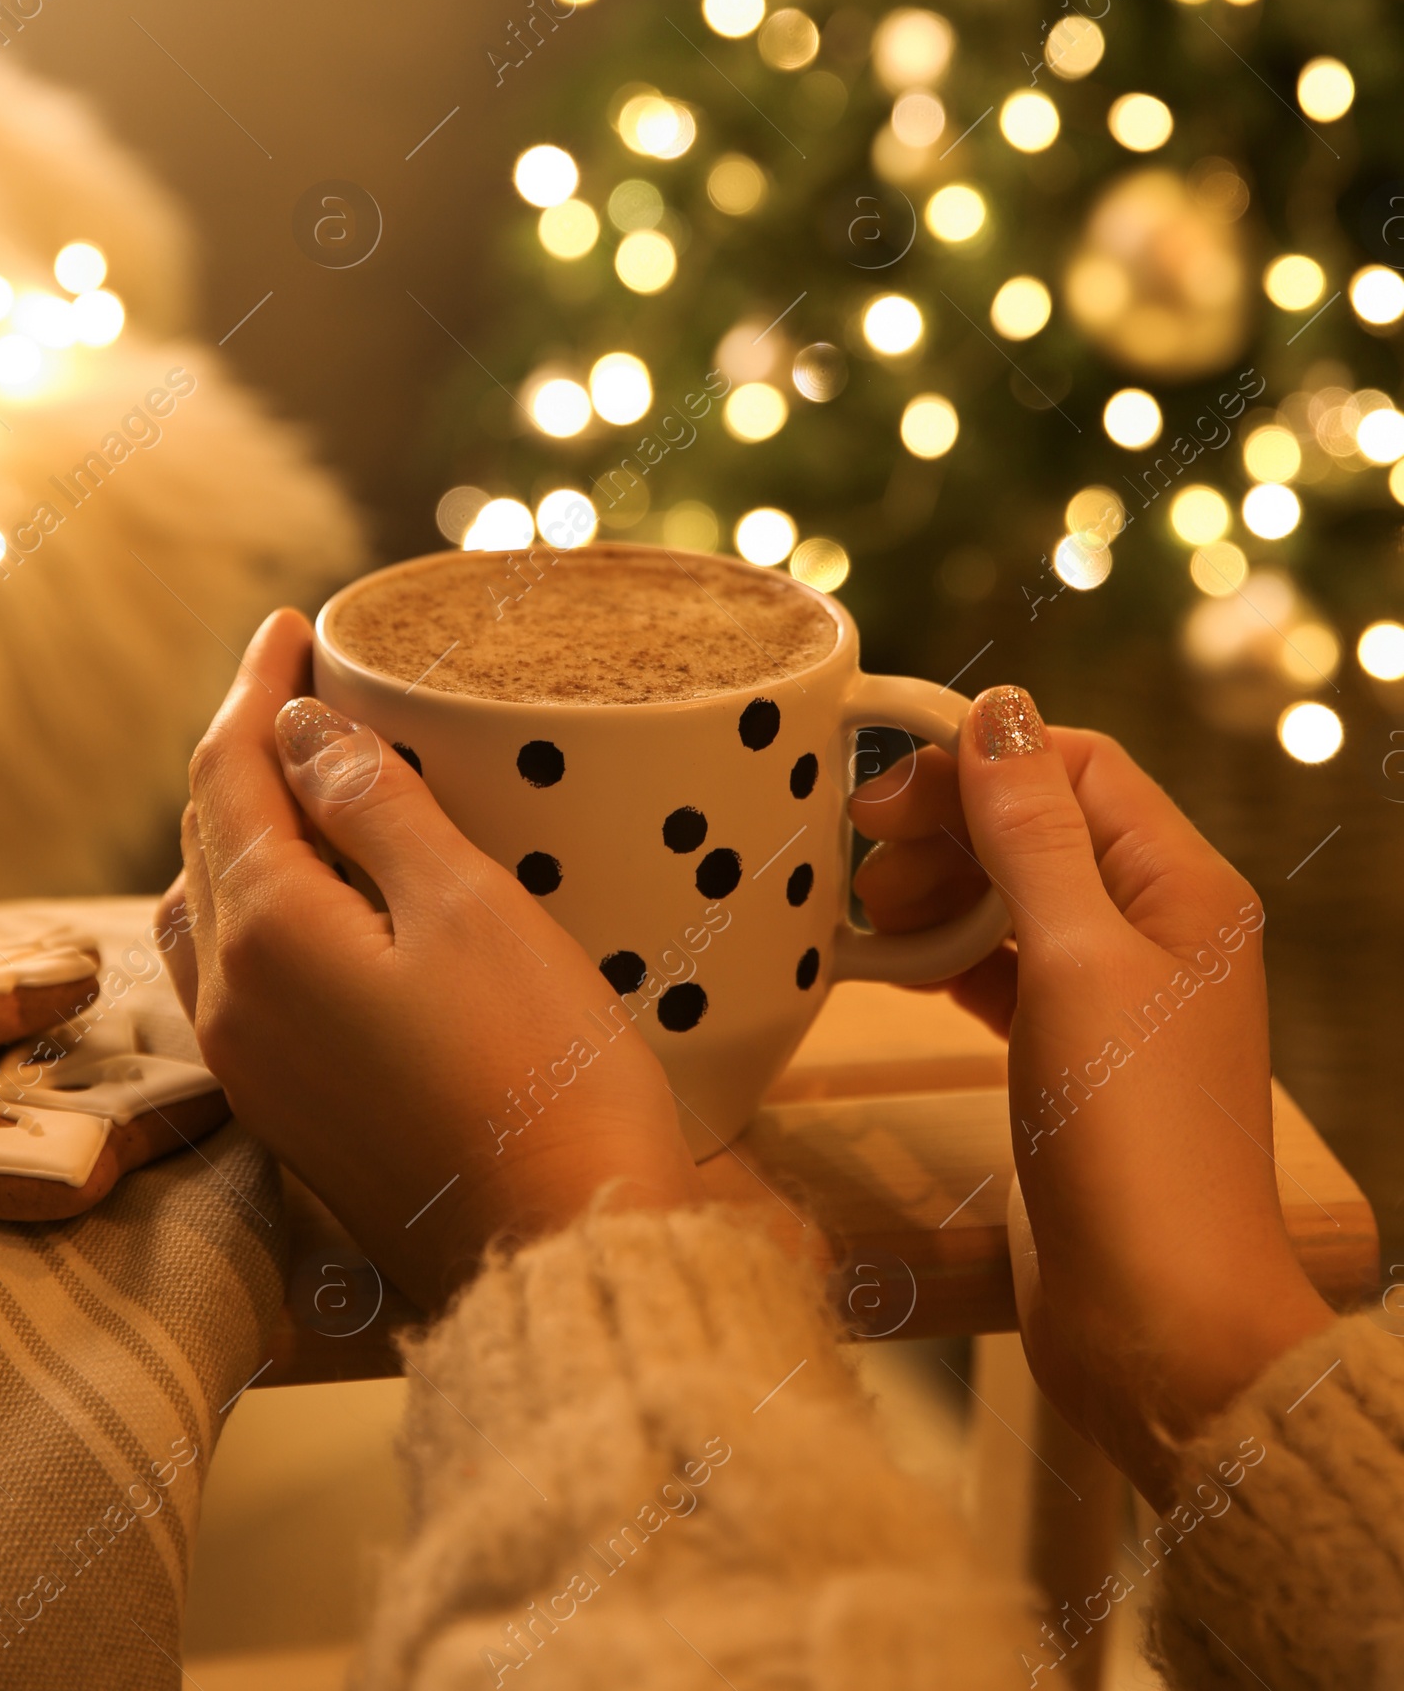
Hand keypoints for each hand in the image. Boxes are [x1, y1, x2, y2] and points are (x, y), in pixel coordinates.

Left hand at [157, 611, 701, 1309]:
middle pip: (209, 835)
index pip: (231, 771)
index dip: (258, 687)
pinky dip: (260, 905)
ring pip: (213, 909)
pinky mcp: (290, 1114)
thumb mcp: (471, 907)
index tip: (291, 625)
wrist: (564, 1252)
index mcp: (266, 934)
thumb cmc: (541, 1072)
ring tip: (307, 779)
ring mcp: (253, 1068)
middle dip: (250, 749)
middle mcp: (231, 1002)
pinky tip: (313, 899)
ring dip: (247, 829)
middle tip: (306, 685)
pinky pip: (238, 975)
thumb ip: (376, 808)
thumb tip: (299, 730)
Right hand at [852, 686, 1333, 1500]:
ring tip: (860, 913)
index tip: (882, 790)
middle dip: (946, 824)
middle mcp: (1158, 931)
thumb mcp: (1073, 962)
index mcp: (1183, 888)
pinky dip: (941, 956)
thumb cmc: (1131, 1141)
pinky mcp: (1071, 1061)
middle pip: (1039, 827)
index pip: (1077, 767)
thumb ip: (1031, 833)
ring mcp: (1114, 1000)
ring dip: (935, 889)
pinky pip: (998, 971)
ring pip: (1011, 899)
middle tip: (854, 851)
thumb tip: (999, 710)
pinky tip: (883, 965)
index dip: (978, 762)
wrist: (1160, 1326)